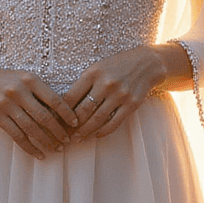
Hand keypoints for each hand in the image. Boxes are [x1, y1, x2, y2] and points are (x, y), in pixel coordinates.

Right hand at [0, 58, 77, 159]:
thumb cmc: (9, 80)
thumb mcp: (26, 78)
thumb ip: (41, 92)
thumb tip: (64, 113)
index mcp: (30, 80)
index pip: (53, 99)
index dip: (66, 113)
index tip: (75, 123)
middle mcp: (18, 91)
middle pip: (43, 116)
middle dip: (58, 131)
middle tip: (67, 140)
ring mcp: (5, 104)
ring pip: (30, 128)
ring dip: (46, 141)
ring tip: (57, 148)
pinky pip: (16, 136)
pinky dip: (29, 147)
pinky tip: (39, 154)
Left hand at [65, 45, 181, 141]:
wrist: (147, 63)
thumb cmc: (117, 66)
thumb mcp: (98, 68)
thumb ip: (84, 83)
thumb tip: (66, 104)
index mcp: (93, 73)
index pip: (72, 96)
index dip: (62, 111)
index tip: (56, 120)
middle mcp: (106, 83)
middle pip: (83, 110)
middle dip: (72, 126)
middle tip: (64, 134)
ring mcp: (120, 94)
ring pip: (97, 119)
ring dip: (85, 131)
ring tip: (78, 138)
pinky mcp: (132, 104)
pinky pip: (114, 123)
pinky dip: (103, 132)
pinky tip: (96, 135)